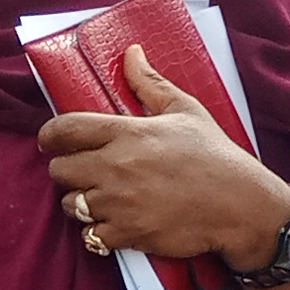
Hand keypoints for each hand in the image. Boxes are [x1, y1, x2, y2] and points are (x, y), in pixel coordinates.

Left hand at [37, 44, 289, 269]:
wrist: (240, 205)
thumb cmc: (214, 155)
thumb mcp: (186, 110)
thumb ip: (150, 83)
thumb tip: (131, 53)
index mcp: (126, 133)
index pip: (64, 129)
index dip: (50, 136)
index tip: (52, 141)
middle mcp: (116, 166)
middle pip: (59, 170)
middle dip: (67, 170)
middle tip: (85, 171)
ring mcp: (119, 202)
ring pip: (70, 204)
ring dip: (80, 202)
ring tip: (101, 197)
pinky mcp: (128, 233)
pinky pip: (90, 236)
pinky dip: (97, 232)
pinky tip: (113, 222)